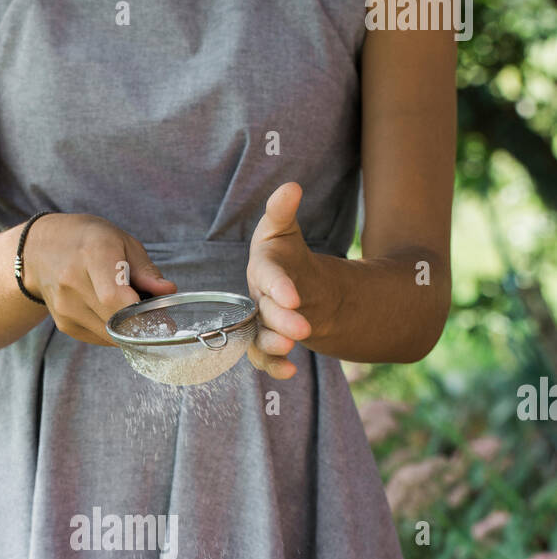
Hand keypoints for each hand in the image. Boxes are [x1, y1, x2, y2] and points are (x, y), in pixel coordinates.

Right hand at [21, 213, 176, 343]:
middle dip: (141, 323)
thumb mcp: (121, 242)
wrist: (40, 250)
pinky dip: (113, 331)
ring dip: (128, 329)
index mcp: (92, 254)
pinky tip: (111, 312)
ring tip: (130, 308)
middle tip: (155, 316)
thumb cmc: (88, 241)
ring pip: (110, 335)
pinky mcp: (64, 324)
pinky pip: (99, 338)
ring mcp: (65, 307)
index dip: (139, 312)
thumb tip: (168, 292)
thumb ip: (146, 271)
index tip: (160, 315)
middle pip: (115, 320)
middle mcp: (72, 282)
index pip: (114, 297)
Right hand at [246, 183, 321, 378]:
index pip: (267, 277)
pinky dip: (274, 367)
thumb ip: (283, 212)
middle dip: (282, 321)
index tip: (293, 297)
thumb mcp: (284, 231)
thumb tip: (292, 187)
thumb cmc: (286, 256)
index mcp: (263, 269)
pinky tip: (291, 372)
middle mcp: (256, 299)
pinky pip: (263, 359)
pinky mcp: (264, 343)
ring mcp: (259, 323)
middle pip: (265, 312)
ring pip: (259, 339)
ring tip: (291, 347)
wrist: (294, 288)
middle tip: (302, 328)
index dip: (278, 287)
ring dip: (272, 346)